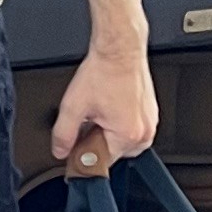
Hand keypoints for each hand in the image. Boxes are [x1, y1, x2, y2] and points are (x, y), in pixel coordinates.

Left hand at [52, 38, 159, 174]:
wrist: (119, 50)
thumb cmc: (103, 72)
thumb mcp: (73, 106)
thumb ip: (64, 134)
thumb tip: (60, 151)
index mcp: (128, 135)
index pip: (103, 161)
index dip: (85, 152)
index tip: (76, 144)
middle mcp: (144, 132)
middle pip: (114, 152)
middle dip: (97, 141)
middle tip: (88, 120)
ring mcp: (150, 122)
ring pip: (123, 141)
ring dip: (108, 132)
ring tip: (100, 110)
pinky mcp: (151, 112)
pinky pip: (132, 128)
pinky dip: (119, 123)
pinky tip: (109, 106)